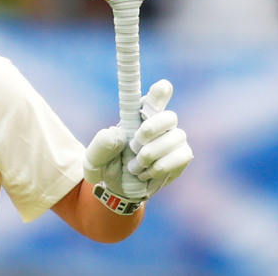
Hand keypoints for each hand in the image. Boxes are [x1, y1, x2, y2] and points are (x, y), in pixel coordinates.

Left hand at [84, 79, 192, 202]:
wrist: (120, 189)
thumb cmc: (108, 167)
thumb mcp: (95, 160)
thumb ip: (100, 147)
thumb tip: (114, 135)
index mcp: (138, 116)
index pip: (155, 97)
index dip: (160, 91)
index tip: (161, 87)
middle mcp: (159, 124)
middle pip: (170, 116)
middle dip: (153, 130)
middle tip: (134, 145)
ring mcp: (173, 140)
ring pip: (177, 137)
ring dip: (153, 153)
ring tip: (135, 165)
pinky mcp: (182, 156)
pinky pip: (183, 155)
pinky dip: (163, 166)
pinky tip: (148, 173)